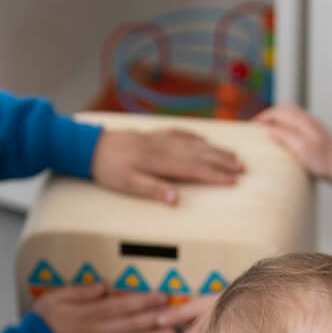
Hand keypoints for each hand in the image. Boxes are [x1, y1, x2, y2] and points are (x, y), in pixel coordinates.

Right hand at [32, 283, 173, 332]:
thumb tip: (103, 286)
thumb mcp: (56, 298)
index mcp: (90, 313)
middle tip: (175, 317)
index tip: (162, 297)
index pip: (123, 305)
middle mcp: (98, 332)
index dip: (144, 301)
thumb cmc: (41, 323)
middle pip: (131, 324)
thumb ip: (80, 292)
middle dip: (155, 319)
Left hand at [91, 128, 244, 204]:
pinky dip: (194, 136)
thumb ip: (152, 190)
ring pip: (193, 143)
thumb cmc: (108, 169)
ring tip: (232, 155)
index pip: (194, 170)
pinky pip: (179, 133)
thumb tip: (176, 199)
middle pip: (199, 154)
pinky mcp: (153, 134)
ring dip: (214, 149)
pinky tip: (204, 139)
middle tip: (242, 168)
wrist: (89, 146)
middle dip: (222, 161)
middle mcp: (164, 148)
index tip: (233, 181)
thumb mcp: (126, 185)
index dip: (214, 175)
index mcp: (160, 162)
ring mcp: (160, 139)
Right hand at [253, 104, 331, 187]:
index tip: (252, 126)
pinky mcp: (317, 134)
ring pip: (292, 115)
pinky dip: (286, 124)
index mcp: (304, 122)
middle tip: (258, 125)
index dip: (263, 117)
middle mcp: (309, 121)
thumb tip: (269, 129)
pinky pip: (298, 122)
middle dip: (269, 114)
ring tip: (268, 129)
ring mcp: (314, 126)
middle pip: (285, 109)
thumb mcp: (301, 150)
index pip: (278, 112)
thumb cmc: (324, 163)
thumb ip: (285, 137)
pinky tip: (285, 136)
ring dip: (278, 118)